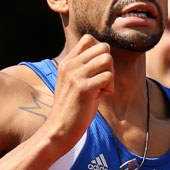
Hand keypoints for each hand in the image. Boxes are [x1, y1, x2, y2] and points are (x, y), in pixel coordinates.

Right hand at [45, 36, 113, 152]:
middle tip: (100, 82)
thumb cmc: (71, 109)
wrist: (59, 130)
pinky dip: (109, 90)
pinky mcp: (84, 88)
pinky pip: (108, 77)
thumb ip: (84, 67)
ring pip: (107, 60)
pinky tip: (98, 98)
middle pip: (103, 47)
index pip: (89, 39)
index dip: (100, 53)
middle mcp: (70, 65)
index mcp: (67, 62)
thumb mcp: (73, 82)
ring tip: (99, 90)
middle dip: (108, 65)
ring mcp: (76, 76)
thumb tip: (105, 53)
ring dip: (110, 77)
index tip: (96, 71)